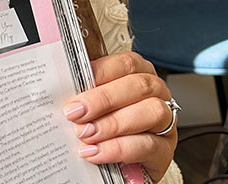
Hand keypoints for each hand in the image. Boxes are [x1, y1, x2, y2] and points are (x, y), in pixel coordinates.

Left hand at [63, 51, 176, 181]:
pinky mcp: (165, 150)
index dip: (102, 71)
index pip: (127, 63)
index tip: (76, 85)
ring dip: (113, 123)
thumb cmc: (103, 123)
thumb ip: (84, 93)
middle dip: (103, 99)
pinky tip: (96, 152)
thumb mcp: (93, 104)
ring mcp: (165, 122)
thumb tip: (62, 89)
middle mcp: (156, 94)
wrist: (118, 164)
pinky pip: (148, 145)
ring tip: (86, 134)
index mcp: (139, 74)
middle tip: (75, 113)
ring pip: (151, 112)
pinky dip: (118, 148)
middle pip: (138, 86)